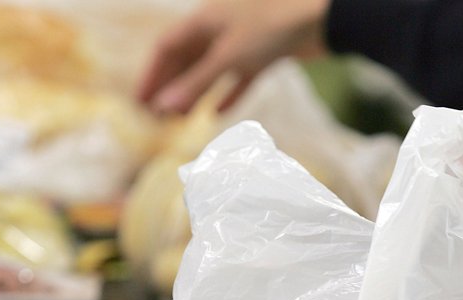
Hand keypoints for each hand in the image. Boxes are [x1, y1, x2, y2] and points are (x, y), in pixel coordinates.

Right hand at [137, 0, 330, 113]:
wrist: (322, 16)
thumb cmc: (272, 27)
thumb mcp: (229, 56)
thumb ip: (196, 83)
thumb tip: (163, 107)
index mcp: (203, 19)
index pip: (166, 47)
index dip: (151, 75)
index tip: (140, 102)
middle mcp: (219, 26)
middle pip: (186, 59)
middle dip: (171, 87)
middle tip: (157, 117)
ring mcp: (243, 39)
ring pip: (212, 68)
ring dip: (196, 93)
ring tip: (182, 119)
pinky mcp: (265, 52)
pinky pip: (239, 75)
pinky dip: (228, 93)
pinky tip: (219, 113)